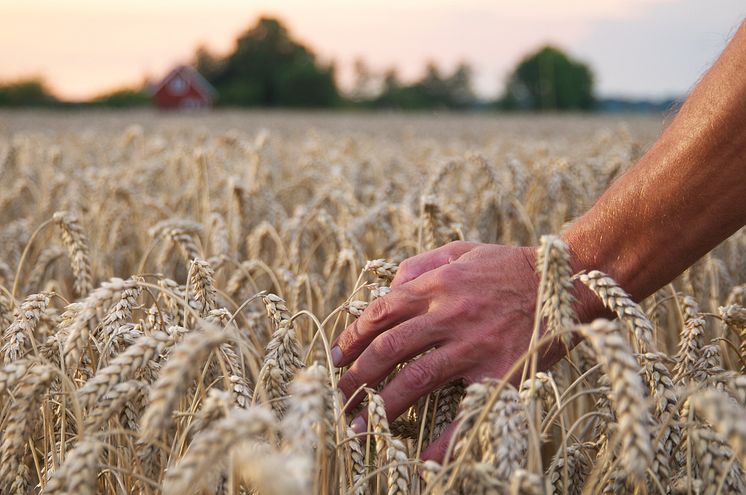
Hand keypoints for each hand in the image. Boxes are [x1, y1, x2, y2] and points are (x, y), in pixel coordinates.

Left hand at [332, 241, 559, 461]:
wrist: (565, 282)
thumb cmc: (507, 266)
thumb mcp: (460, 250)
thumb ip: (419, 265)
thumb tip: (384, 289)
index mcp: (436, 285)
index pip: (379, 313)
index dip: (351, 337)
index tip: (335, 358)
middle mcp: (449, 314)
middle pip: (388, 348)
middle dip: (356, 376)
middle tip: (339, 397)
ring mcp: (473, 345)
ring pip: (415, 378)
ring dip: (381, 405)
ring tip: (358, 426)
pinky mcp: (499, 373)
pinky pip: (465, 411)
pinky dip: (442, 440)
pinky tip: (420, 460)